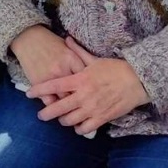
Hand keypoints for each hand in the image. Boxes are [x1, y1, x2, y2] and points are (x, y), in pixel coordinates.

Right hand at [9, 25, 85, 105]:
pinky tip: (56, 107)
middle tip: (84, 106)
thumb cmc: (51, 43)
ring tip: (70, 111)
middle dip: (81, 102)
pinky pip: (48, 100)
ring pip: (63, 100)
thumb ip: (81, 62)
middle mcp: (62, 70)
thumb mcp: (69, 49)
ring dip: (67, 108)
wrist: (28, 38)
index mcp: (72, 60)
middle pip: (77, 93)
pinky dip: (53, 105)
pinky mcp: (38, 83)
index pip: (87, 80)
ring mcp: (50, 78)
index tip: (93, 95)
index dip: (91, 89)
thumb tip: (92, 78)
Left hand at [27, 37, 149, 134]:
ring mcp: (92, 108)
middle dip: (46, 113)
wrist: (138, 81)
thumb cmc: (116, 68)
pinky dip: (79, 128)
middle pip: (57, 108)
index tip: (29, 94)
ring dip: (63, 120)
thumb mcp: (94, 59)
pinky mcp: (102, 118)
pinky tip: (78, 125)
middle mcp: (83, 95)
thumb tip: (66, 38)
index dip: (38, 91)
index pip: (53, 86)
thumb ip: (78, 51)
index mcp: (79, 80)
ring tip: (62, 118)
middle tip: (42, 114)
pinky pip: (85, 128)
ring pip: (69, 121)